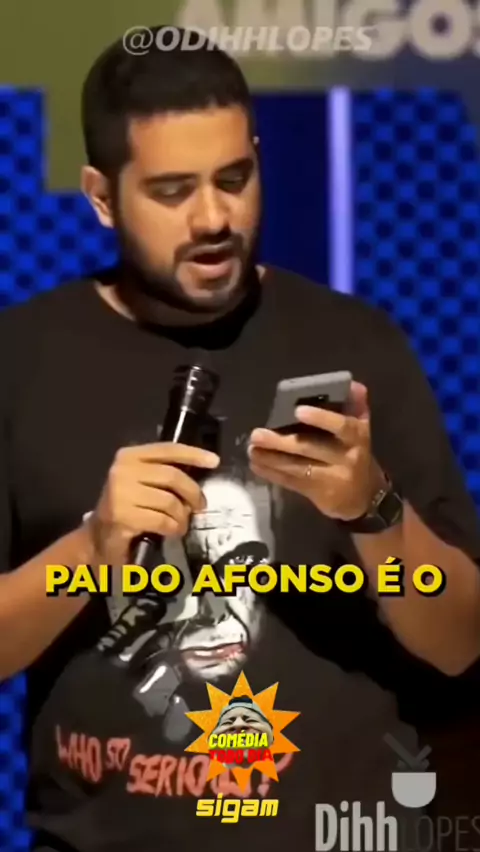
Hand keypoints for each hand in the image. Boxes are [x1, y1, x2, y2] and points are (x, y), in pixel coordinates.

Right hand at [86, 443, 219, 563]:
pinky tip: (172, 531)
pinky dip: (173, 528)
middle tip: (199, 507)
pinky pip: (163, 520)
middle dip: (193, 493)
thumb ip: (163, 472)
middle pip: (173, 476)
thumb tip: (200, 470)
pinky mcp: (123, 515)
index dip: (193, 454)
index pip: (167, 449)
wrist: (99, 537)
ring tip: (181, 523)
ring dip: (182, 516)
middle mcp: (122, 470)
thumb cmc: (127, 507)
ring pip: (170, 501)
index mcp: (128, 456)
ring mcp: (120, 492)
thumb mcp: (142, 482)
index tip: (214, 461)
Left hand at [248, 382, 385, 520]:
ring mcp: (332, 478)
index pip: (342, 426)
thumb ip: (355, 406)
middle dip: (281, 441)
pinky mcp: (318, 493)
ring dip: (271, 458)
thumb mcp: (361, 429)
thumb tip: (351, 384)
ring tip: (251, 450)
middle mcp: (346, 457)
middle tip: (256, 434)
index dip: (321, 418)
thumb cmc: (354, 452)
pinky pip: (292, 483)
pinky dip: (273, 474)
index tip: (298, 410)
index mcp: (356, 436)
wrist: (365, 494)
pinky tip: (257, 465)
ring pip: (298, 467)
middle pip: (311, 448)